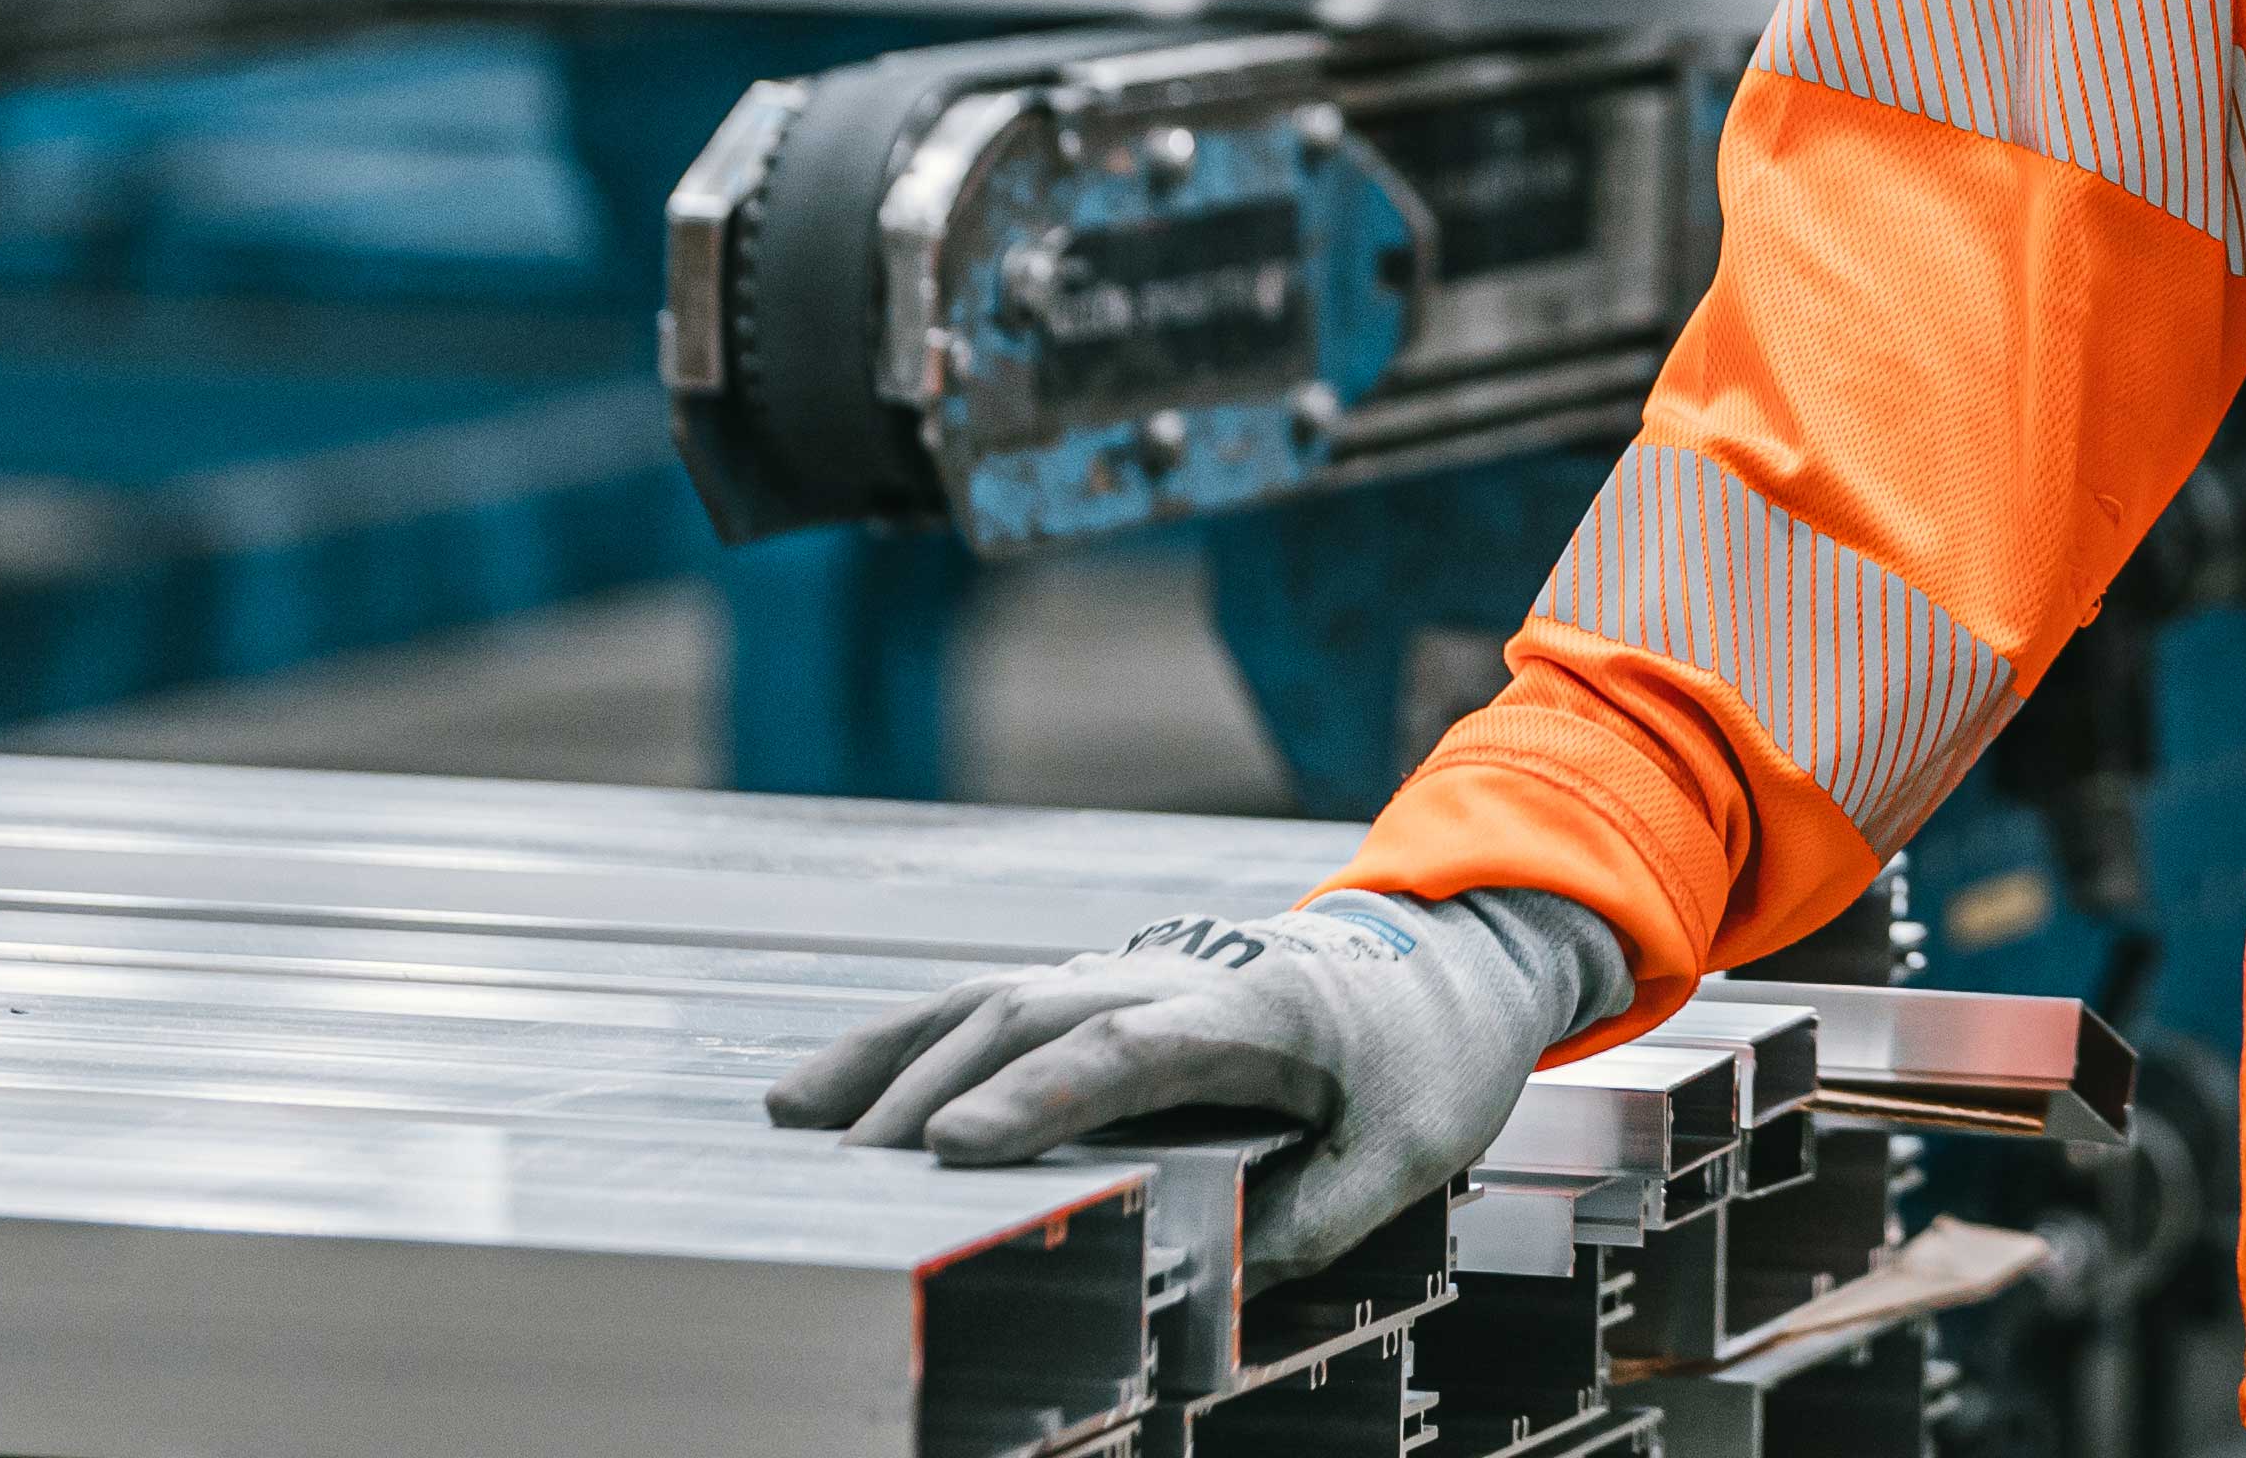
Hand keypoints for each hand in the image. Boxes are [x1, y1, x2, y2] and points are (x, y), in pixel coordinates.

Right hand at [767, 887, 1631, 1276]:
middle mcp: (1176, 974)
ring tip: (795, 1121)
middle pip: (1033, 1016)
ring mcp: (1132, 970)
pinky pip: (990, 1004)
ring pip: (993, 997)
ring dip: (894, 1055)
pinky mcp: (1102, 987)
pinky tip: (825, 1090)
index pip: (1124, 1047)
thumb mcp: (1414, 1148)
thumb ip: (1320, 1216)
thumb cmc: (1429, 1060)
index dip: (1038, 1096)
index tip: (956, 1146)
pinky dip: (905, 1040)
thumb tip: (1221, 1286)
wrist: (1450, 958)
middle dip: (933, 1090)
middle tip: (842, 1176)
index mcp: (1255, 1010)